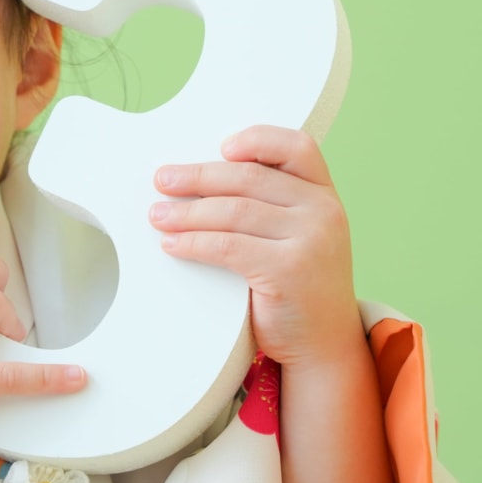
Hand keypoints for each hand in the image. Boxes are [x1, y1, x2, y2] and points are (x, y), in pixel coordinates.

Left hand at [147, 126, 363, 368]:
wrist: (323, 343)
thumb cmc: (295, 280)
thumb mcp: (293, 232)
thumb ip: (266, 203)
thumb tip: (191, 178)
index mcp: (323, 192)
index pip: (296, 147)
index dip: (256, 140)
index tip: (219, 147)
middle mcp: (324, 211)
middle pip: (248, 177)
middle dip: (197, 177)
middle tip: (162, 180)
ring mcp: (312, 240)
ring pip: (233, 211)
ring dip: (186, 212)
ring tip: (157, 215)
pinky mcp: (291, 270)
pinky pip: (228, 246)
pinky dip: (193, 242)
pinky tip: (172, 244)